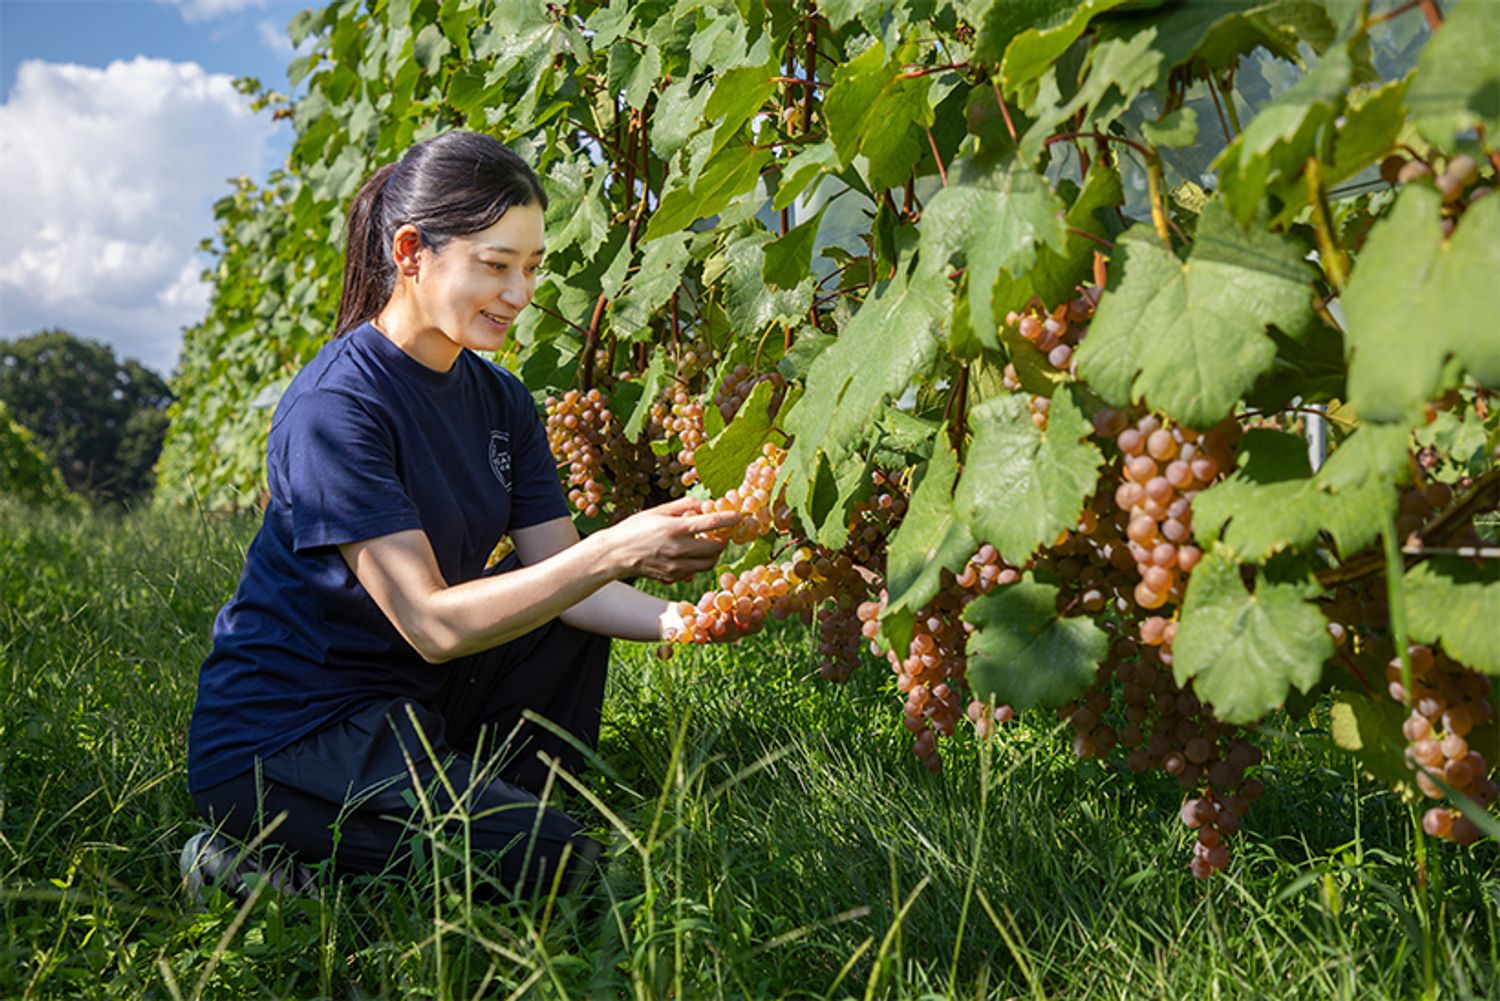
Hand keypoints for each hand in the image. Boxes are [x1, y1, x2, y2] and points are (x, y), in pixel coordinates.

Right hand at [602, 496, 741, 583]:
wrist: (615, 554)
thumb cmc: (635, 528)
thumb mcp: (659, 510)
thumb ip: (684, 506)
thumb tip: (704, 505)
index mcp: (676, 529)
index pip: (712, 523)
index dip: (730, 518)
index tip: (739, 516)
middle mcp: (679, 549)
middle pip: (716, 548)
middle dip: (722, 540)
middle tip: (720, 533)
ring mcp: (676, 567)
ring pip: (709, 564)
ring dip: (713, 554)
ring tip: (707, 544)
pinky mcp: (672, 578)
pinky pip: (694, 572)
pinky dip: (698, 564)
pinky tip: (690, 555)